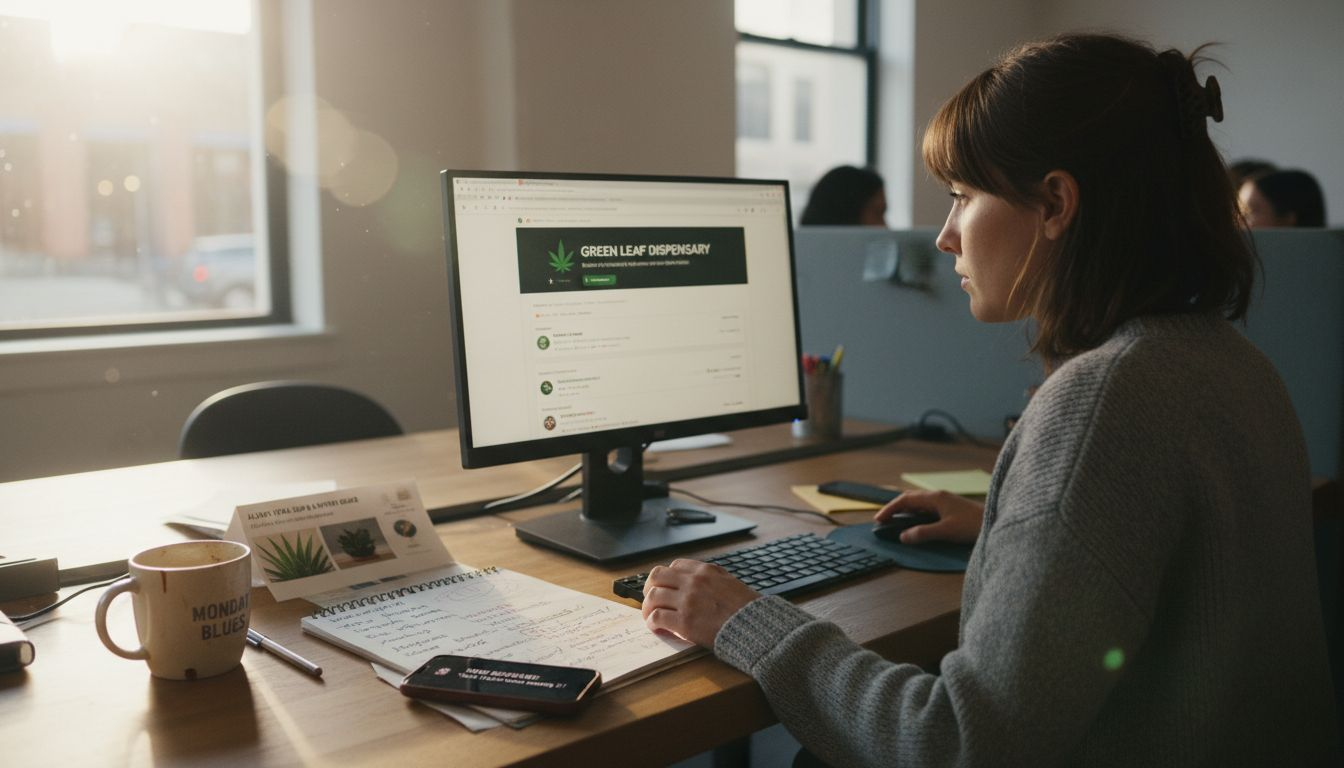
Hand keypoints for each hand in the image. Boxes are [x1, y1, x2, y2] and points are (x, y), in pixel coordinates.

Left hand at [641, 559, 760, 647]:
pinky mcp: (684, 622)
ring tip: (650, 615)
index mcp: (705, 571)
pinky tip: (655, 626)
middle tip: (650, 598)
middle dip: (650, 587)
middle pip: (657, 576)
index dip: (666, 577)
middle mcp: (693, 582)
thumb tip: (699, 578)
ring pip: (653, 596)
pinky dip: (652, 621)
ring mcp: (687, 601)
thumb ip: (712, 577)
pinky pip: (657, 617)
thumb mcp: (730, 581)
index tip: (665, 586)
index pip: (675, 566)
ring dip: (647, 606)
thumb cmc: (746, 608)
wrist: (755, 627)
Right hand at [876, 489, 983, 544]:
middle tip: (884, 520)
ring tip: (896, 522)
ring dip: (906, 511)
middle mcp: (939, 496)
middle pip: (911, 498)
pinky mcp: (951, 509)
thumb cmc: (975, 525)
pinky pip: (928, 509)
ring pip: (919, 503)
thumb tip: (903, 536)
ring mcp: (946, 502)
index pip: (905, 500)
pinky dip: (916, 515)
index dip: (890, 509)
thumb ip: (923, 533)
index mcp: (936, 498)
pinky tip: (916, 523)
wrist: (997, 522)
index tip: (879, 519)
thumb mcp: (946, 531)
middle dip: (895, 508)